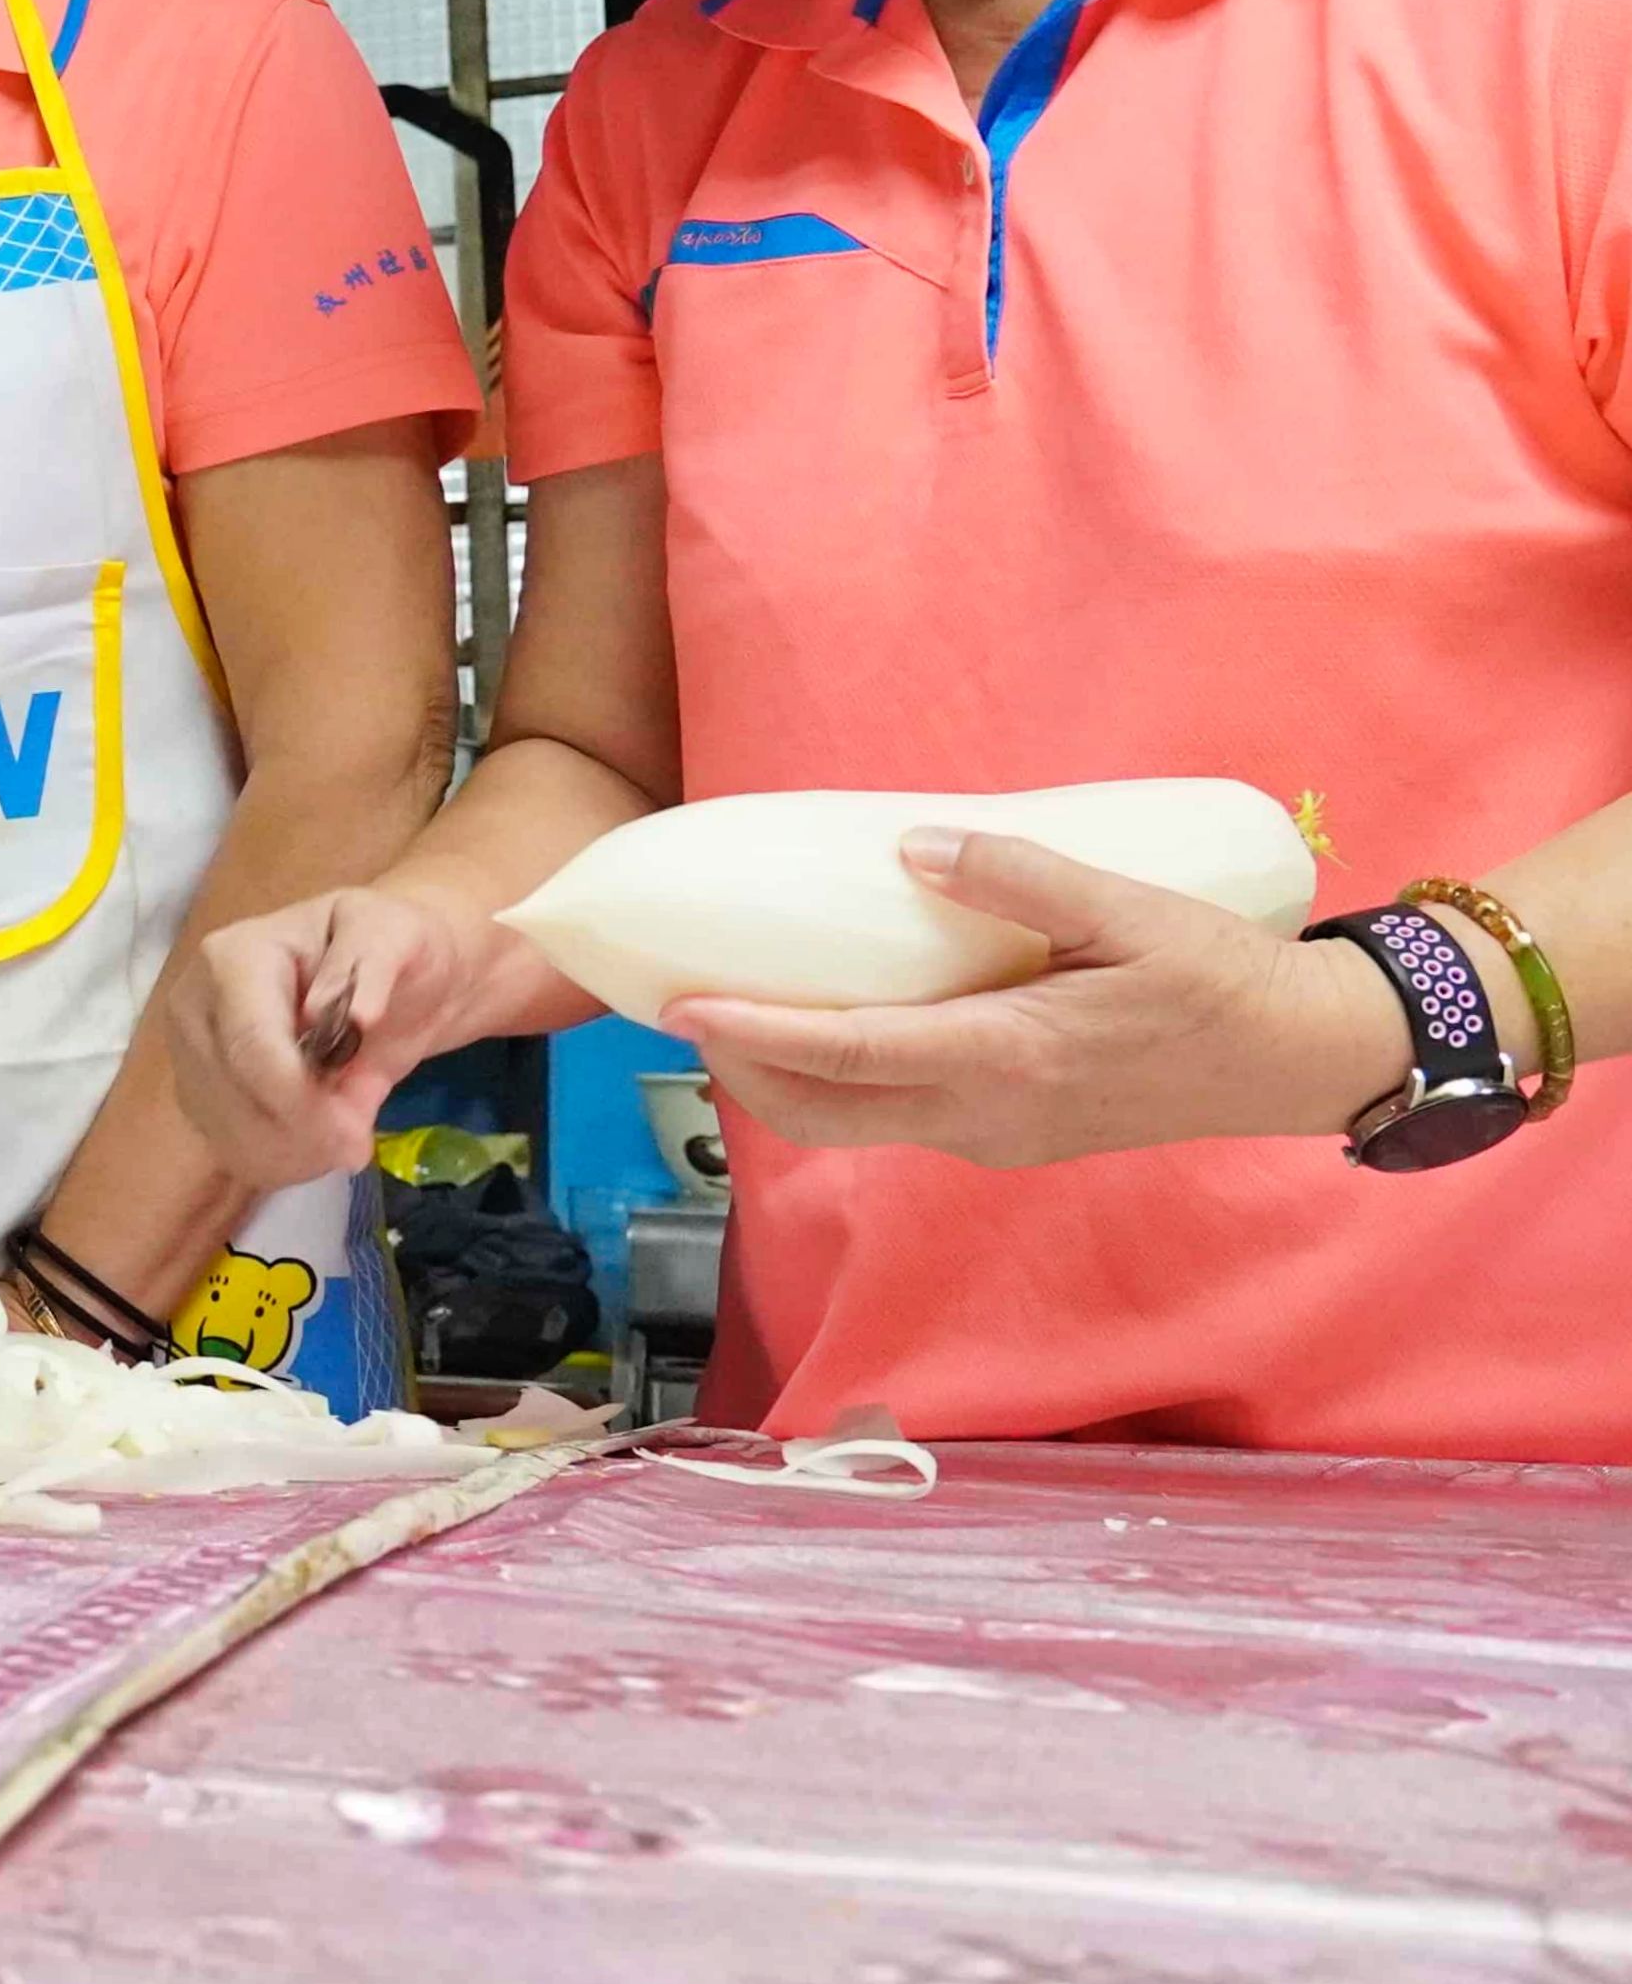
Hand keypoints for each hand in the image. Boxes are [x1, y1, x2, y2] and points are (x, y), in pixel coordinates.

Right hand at [167, 881, 575, 1191]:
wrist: (389, 979)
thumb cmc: (392, 950)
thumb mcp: (398, 935)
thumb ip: (372, 965)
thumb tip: (351, 1016)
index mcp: (232, 957)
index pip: (250, 1046)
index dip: (300, 1103)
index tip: (357, 1139)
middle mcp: (194, 1006)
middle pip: (235, 1098)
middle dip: (307, 1132)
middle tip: (361, 1137)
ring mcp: (191, 1053)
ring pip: (231, 1134)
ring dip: (298, 1151)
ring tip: (344, 1125)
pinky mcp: (200, 1094)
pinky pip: (234, 1151)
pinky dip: (285, 1161)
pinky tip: (319, 1136)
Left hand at [671, 832, 1403, 1167]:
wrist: (1303, 1057)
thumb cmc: (1223, 980)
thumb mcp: (1132, 912)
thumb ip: (1022, 876)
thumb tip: (914, 846)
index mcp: (1007, 1061)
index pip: (846, 1058)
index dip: (754, 1034)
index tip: (680, 1004)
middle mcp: (986, 1117)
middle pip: (823, 1113)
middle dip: (739, 1067)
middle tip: (680, 1004)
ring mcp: (998, 1137)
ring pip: (856, 1124)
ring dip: (783, 1080)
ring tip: (730, 1011)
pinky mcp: (1013, 1133)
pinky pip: (898, 1117)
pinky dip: (839, 1082)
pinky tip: (826, 1025)